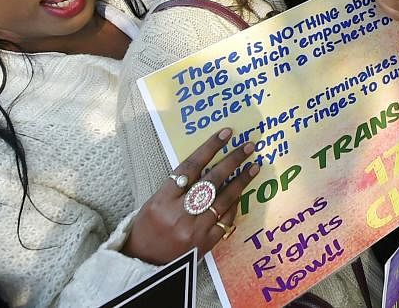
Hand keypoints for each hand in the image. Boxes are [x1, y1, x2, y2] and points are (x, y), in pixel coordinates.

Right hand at [122, 128, 259, 264]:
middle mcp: (179, 214)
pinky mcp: (205, 244)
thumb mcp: (154, 203)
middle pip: (211, 181)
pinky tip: (241, 194)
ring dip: (241, 181)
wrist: (144, 264)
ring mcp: (194, 230)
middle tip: (249, 147)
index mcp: (162, 201)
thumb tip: (206, 165)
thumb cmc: (147, 229)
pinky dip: (234, 206)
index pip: (190, 168)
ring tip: (254, 167)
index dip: (209, 148)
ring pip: (223, 200)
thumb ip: (176, 186)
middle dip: (232, 161)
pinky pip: (225, 220)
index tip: (226, 134)